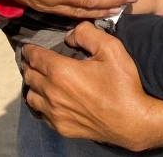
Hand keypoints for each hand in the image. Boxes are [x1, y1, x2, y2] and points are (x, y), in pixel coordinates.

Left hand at [23, 22, 162, 150]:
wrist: (133, 121)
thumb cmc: (123, 84)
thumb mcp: (111, 48)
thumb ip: (87, 33)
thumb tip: (70, 35)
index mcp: (61, 71)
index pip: (34, 56)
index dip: (31, 50)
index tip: (31, 47)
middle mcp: (52, 93)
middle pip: (29, 75)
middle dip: (32, 66)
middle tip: (39, 61)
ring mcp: (55, 113)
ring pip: (31, 96)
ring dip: (35, 86)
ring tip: (44, 80)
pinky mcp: (61, 127)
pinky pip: (41, 113)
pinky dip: (43, 104)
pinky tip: (54, 100)